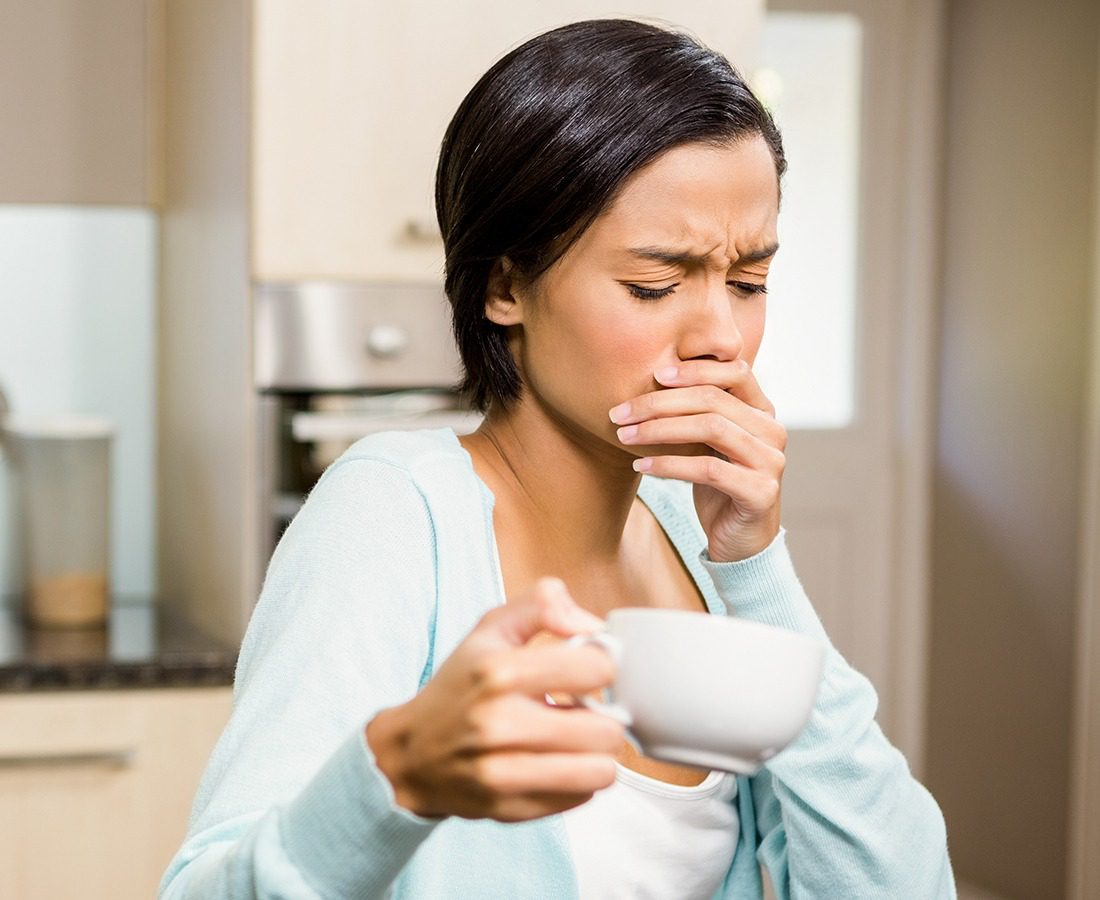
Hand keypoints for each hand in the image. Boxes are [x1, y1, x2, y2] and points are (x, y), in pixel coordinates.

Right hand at [365, 578, 622, 821]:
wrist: (410, 754)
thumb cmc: (460, 687)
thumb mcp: (491, 628)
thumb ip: (543, 604)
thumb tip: (593, 626)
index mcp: (499, 671)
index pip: (597, 668)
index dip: (601, 666)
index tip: (586, 671)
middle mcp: (499, 724)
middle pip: (607, 728)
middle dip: (604, 716)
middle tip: (582, 710)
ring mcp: (503, 773)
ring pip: (601, 771)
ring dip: (597, 754)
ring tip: (575, 740)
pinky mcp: (509, 809)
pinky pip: (582, 799)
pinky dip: (579, 780)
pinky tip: (557, 763)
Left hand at [611, 360, 786, 562]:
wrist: (740, 542)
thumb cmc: (719, 485)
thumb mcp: (709, 443)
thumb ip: (698, 412)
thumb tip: (653, 378)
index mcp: (763, 412)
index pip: (736, 371)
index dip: (696, 368)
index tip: (656, 374)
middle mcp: (772, 431)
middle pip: (714, 400)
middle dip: (660, 403)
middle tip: (620, 412)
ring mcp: (771, 462)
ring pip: (711, 428)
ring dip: (659, 430)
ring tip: (625, 436)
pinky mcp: (761, 492)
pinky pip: (708, 469)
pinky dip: (670, 465)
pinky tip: (642, 465)